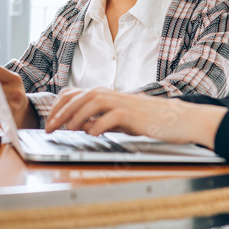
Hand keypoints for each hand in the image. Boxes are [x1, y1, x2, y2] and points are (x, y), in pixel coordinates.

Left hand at [45, 87, 226, 148]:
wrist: (179, 119)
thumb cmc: (150, 120)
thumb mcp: (121, 120)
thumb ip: (102, 121)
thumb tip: (81, 127)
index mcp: (107, 94)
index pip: (75, 94)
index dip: (59, 107)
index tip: (49, 122)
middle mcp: (112, 95)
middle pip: (79, 97)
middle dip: (60, 112)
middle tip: (49, 128)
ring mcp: (123, 103)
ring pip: (92, 103)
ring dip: (75, 117)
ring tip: (66, 131)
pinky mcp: (134, 114)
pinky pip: (112, 117)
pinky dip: (99, 125)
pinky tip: (91, 134)